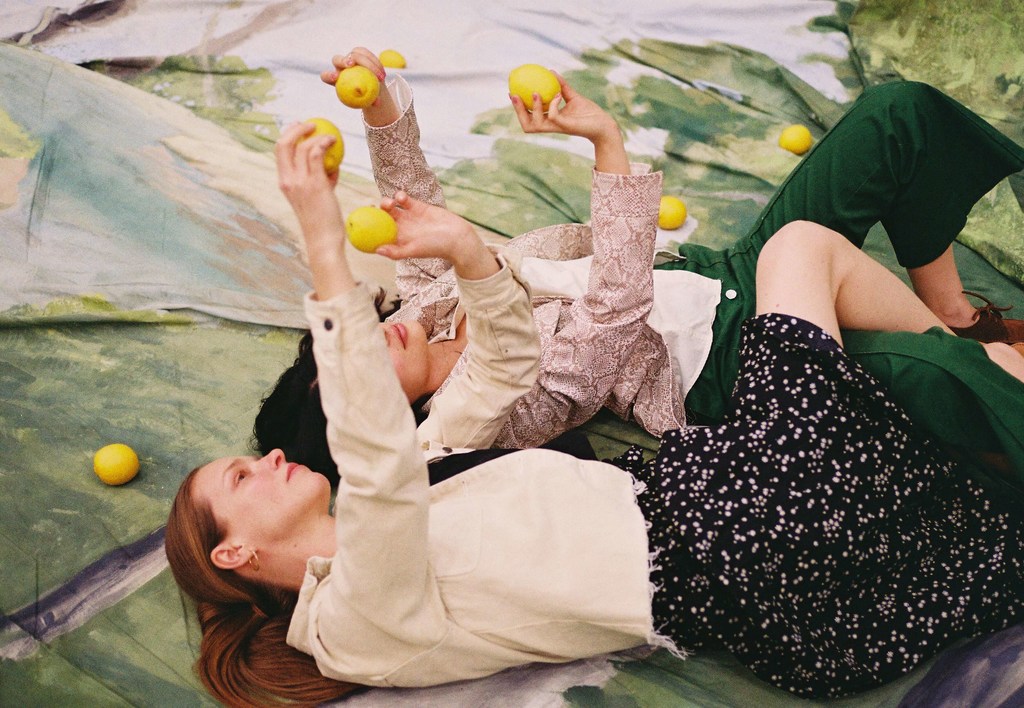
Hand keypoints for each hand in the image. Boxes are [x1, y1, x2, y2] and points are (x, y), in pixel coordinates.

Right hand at [275, 122, 355, 298]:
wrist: (323, 239)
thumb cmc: (322, 221)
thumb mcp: (315, 197)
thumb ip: (319, 180)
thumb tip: (330, 166)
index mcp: (284, 183)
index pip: (279, 152)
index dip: (288, 135)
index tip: (300, 127)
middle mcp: (287, 180)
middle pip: (283, 144)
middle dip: (295, 128)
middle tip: (311, 124)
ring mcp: (299, 182)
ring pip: (302, 146)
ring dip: (316, 136)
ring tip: (330, 136)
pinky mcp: (314, 183)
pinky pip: (316, 154)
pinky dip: (324, 144)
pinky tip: (333, 142)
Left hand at [321, 47, 398, 125]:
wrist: (372, 87)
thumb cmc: (368, 98)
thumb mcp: (370, 102)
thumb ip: (372, 101)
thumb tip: (377, 102)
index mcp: (335, 78)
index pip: (326, 76)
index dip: (328, 76)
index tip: (335, 78)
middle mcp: (340, 66)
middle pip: (337, 59)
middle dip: (343, 61)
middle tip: (352, 64)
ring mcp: (350, 57)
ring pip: (355, 54)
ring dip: (367, 64)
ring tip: (380, 77)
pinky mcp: (360, 53)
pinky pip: (367, 54)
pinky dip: (375, 63)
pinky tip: (383, 73)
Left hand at [376, 191, 498, 280]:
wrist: (456, 237)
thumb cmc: (436, 247)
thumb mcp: (414, 250)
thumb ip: (396, 252)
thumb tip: (377, 250)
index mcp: (399, 240)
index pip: (379, 234)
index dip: (368, 228)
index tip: (359, 222)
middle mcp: (402, 228)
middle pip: (382, 219)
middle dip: (374, 212)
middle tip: (370, 207)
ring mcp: (410, 217)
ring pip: (392, 207)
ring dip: (386, 203)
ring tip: (389, 204)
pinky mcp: (419, 206)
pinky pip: (404, 199)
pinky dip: (400, 196)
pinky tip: (400, 197)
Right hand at [509, 71, 628, 173]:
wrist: (604, 124)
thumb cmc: (589, 113)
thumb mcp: (573, 97)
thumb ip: (562, 86)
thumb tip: (551, 71)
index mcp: (550, 120)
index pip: (530, 117)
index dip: (519, 108)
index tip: (513, 93)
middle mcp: (551, 126)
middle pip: (527, 124)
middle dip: (518, 111)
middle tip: (515, 95)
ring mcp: (558, 127)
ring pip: (536, 124)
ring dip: (533, 108)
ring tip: (534, 93)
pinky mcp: (566, 127)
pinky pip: (553, 116)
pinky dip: (553, 104)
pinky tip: (558, 95)